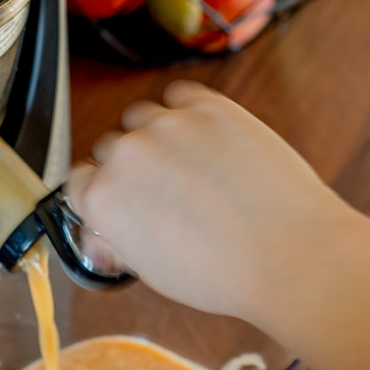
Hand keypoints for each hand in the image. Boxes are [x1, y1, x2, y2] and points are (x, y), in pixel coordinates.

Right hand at [66, 81, 362, 323]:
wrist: (291, 254)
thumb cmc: (226, 274)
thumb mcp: (151, 271)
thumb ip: (119, 239)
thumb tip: (108, 233)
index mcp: (103, 198)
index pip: (79, 181)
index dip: (102, 193)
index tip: (122, 200)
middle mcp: (128, 154)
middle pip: (111, 147)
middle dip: (131, 167)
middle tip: (164, 189)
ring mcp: (169, 125)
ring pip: (143, 116)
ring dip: (156, 134)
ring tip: (189, 163)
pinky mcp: (209, 107)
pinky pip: (180, 95)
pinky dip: (186, 110)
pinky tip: (205, 137)